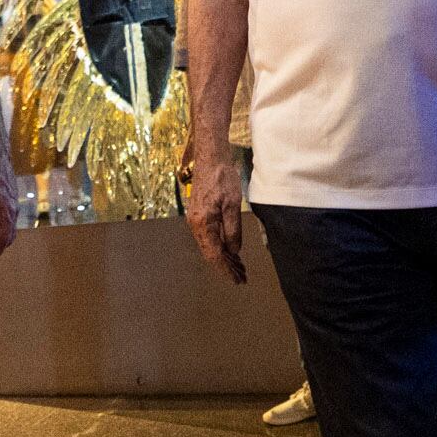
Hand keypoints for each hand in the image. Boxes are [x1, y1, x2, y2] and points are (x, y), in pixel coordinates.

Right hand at [184, 150, 247, 284]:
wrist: (210, 157)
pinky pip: (208, 236)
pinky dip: (219, 246)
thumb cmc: (222, 177)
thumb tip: (234, 250)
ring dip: (223, 257)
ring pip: (208, 246)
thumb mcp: (233, 205)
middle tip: (241, 277)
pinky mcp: (199, 213)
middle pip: (210, 253)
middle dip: (225, 267)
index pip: (214, 255)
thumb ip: (233, 230)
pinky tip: (229, 249)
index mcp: (203, 224)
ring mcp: (195, 219)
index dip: (226, 269)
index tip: (237, 279)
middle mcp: (195, 224)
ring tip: (238, 267)